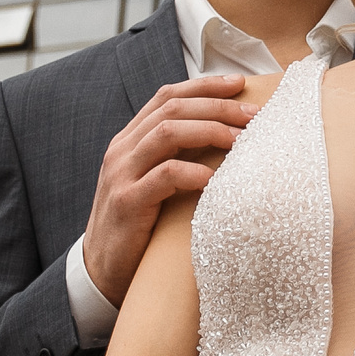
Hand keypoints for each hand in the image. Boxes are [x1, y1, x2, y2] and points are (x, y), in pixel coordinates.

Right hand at [82, 76, 254, 301]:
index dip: (204, 86)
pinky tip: (214, 178)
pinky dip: (192, 171)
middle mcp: (122, 150)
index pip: (167, 97)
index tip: (239, 84)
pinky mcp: (127, 203)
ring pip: (167, 134)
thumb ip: (174, 158)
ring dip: (210, 131)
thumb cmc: (138, 226)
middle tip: (254, 116)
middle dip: (217, 106)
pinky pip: (163, 176)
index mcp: (129, 140)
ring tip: (241, 141)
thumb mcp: (152, 183)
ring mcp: (121, 174)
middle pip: (173, 109)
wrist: (100, 271)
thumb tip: (224, 138)